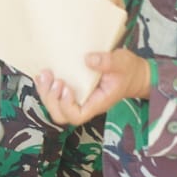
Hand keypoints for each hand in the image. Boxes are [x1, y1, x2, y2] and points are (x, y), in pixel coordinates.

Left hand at [35, 49, 150, 124]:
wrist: (132, 74)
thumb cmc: (128, 70)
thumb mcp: (122, 63)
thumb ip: (107, 62)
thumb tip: (88, 59)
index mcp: (97, 102)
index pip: (77, 116)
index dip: (66, 106)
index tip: (66, 87)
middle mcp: (85, 104)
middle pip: (61, 115)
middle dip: (51, 99)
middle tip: (52, 79)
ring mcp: (77, 98)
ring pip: (55, 107)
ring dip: (45, 92)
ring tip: (44, 74)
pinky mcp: (73, 90)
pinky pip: (55, 95)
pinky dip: (46, 86)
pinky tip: (43, 74)